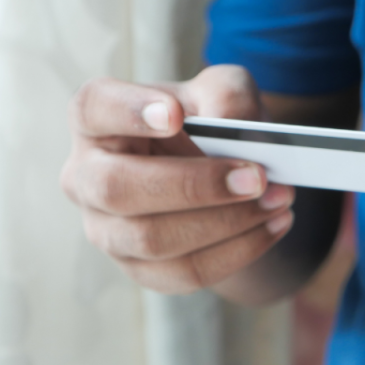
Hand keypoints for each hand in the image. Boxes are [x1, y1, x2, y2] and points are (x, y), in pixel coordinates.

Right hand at [61, 66, 295, 293]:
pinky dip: (237, 251)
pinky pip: (183, 272)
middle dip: (194, 185)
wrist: (219, 176)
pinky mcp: (138, 269)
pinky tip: (274, 224)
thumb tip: (231, 126)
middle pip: (117, 188)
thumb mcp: (223, 91)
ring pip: (152, 239)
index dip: (129, 111)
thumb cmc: (208, 124)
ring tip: (277, 199)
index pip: (93, 108)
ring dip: (226, 222)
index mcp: (96, 120)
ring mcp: (106, 229)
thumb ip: (228, 95)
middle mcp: (86, 177)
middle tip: (257, 176)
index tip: (176, 113)